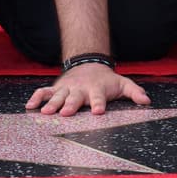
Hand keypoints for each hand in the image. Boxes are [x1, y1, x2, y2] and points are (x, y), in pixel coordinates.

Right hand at [25, 63, 149, 115]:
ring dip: (53, 104)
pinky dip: (36, 98)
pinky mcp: (57, 88)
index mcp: (97, 90)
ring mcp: (67, 88)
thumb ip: (134, 92)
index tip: (98, 111)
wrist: (88, 64)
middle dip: (71, 105)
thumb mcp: (122, 83)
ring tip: (47, 113)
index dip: (98, 103)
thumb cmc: (107, 80)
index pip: (99, 97)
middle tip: (67, 113)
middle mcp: (80, 89)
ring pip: (58, 96)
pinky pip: (44, 93)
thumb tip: (147, 101)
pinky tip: (29, 107)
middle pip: (75, 98)